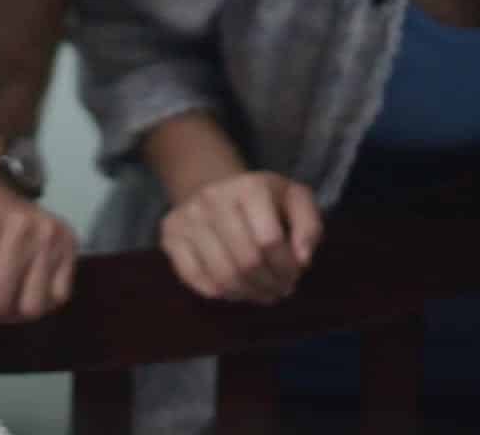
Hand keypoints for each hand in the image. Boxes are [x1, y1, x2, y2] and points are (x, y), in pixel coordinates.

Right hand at [159, 170, 319, 303]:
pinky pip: (195, 279)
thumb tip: (302, 259)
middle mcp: (213, 198)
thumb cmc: (262, 200)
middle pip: (246, 261)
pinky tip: (236, 289)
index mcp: (249, 187)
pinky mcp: (170, 236)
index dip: (287, 266)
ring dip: (248, 293)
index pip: (270, 240)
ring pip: (221, 276)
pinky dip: (221, 293)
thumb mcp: (295, 200)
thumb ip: (309, 226)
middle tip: (280, 289)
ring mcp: (187, 218)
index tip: (295, 273)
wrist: (212, 186)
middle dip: (269, 284)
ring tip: (262, 292)